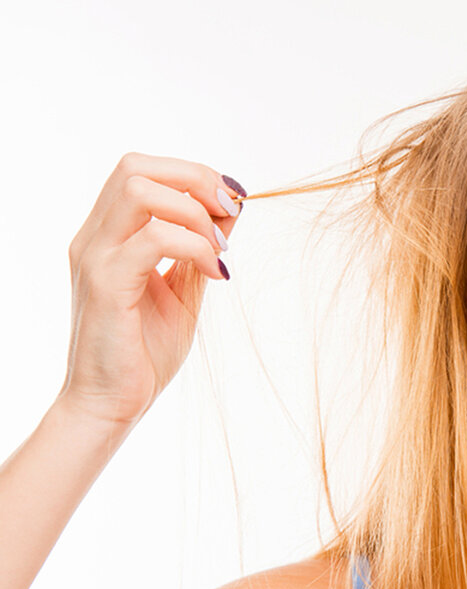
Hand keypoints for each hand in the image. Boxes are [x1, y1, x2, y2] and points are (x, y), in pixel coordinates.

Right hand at [58, 153, 242, 427]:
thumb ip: (201, 247)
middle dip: (194, 179)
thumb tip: (231, 209)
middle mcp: (94, 238)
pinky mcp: (106, 284)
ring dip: (194, 212)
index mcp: (108, 236)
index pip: (140, 171)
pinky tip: (213, 274)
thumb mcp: (184, 289)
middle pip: (135, 167)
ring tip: (220, 250)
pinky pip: (153, 238)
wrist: (111, 404)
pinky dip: (194, 247)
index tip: (233, 202)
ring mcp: (95, 258)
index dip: (192, 174)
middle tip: (230, 212)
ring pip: (139, 190)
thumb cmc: (143, 352)